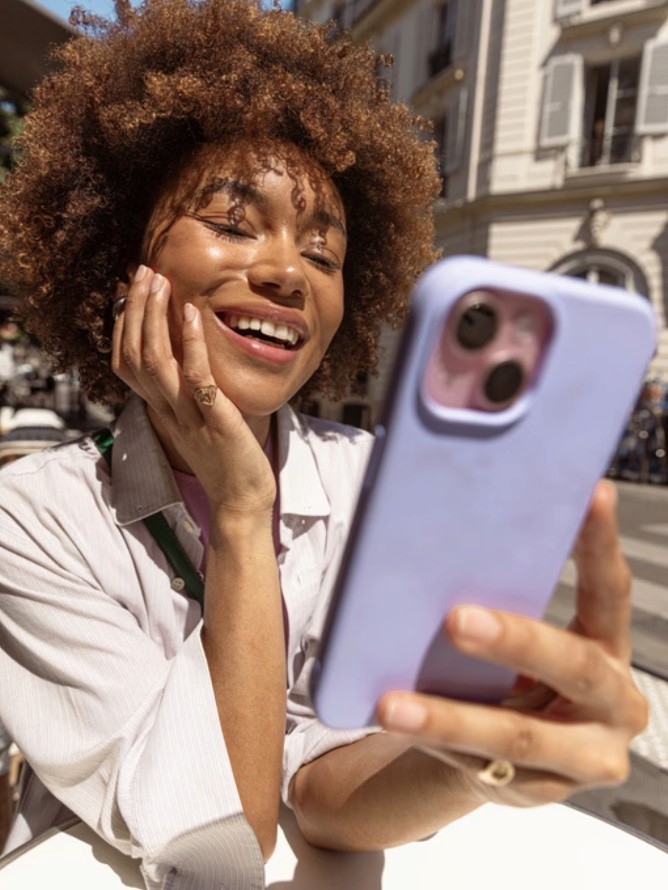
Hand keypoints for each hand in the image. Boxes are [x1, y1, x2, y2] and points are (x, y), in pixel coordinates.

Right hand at [111, 265, 275, 518]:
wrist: (241, 502)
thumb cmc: (227, 461)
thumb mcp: (201, 422)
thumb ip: (192, 394)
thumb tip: (195, 361)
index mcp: (161, 410)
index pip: (126, 364)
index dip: (123, 326)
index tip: (132, 292)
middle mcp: (166, 411)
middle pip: (134, 354)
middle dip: (136, 309)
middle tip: (142, 272)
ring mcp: (187, 415)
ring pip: (155, 361)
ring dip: (154, 317)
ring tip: (160, 281)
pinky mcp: (214, 419)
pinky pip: (195, 376)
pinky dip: (191, 342)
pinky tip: (193, 313)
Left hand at [376, 481, 647, 805]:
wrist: (517, 760)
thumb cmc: (519, 678)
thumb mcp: (529, 645)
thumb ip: (512, 606)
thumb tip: (441, 551)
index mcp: (610, 647)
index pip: (611, 590)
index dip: (601, 544)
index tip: (590, 492)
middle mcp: (614, 702)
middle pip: (572, 667)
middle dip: (515, 642)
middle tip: (456, 620)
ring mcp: (586, 756)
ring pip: (517, 737)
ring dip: (450, 718)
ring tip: (393, 704)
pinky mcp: (543, 792)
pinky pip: (482, 766)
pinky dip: (436, 744)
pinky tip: (394, 724)